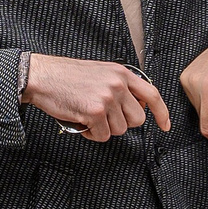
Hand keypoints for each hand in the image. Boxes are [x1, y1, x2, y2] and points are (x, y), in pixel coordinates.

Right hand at [23, 54, 171, 141]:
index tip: (165, 125)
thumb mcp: (100, 72)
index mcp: (122, 73)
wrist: (42, 76)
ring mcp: (107, 98)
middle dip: (121, 123)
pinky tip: (80, 122)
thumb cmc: (66, 76)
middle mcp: (118, 84)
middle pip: (137, 119)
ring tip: (87, 116)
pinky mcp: (95, 112)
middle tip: (103, 117)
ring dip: (103, 129)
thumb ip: (120, 86)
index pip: (152, 94)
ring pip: (119, 130)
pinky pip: (102, 136)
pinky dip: (91, 134)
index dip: (162, 113)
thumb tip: (136, 106)